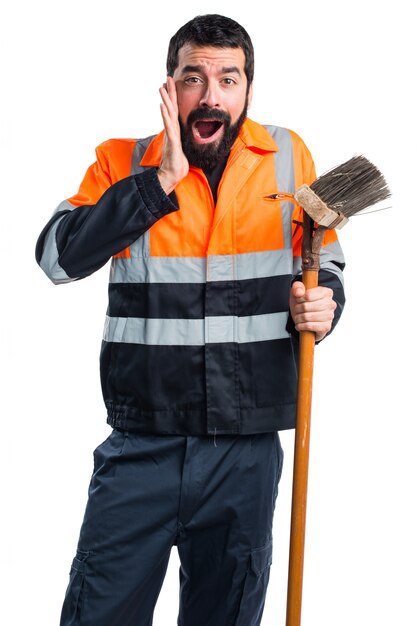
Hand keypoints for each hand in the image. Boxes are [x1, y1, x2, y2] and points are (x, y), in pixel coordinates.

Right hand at [157, 76, 188, 193]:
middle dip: (169, 92)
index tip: (172, 84)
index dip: (174, 97)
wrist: (172, 174)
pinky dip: (165, 115)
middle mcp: (172, 129)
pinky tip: (162, 106)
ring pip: (167, 114)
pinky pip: (169, 126)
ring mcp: (171, 134)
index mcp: (176, 129)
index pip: (175, 109)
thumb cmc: (178, 162)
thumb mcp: (184, 146)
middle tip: (167, 78)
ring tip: (162, 87)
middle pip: (170, 107)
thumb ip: (184, 137)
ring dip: (165, 100)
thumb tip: (190, 132)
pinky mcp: (172, 141)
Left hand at [289, 281, 336, 341]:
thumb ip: (297, 287)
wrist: (307, 318)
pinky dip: (301, 326)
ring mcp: (330, 316)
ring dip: (298, 318)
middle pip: (306, 307)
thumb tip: (299, 292)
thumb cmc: (304, 303)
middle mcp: (331, 304)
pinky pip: (310, 326)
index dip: (299, 298)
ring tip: (298, 317)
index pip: (308, 295)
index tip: (298, 300)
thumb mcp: (298, 292)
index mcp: (326, 292)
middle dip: (297, 309)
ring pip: (307, 317)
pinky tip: (300, 325)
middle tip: (297, 310)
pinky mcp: (326, 327)